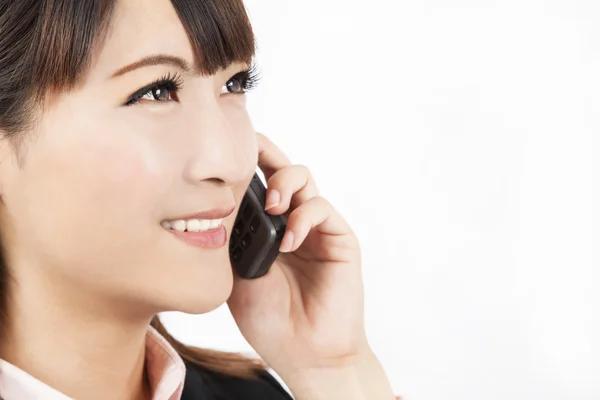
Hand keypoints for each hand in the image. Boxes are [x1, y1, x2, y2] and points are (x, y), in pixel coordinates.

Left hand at [227, 133, 366, 373]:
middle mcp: (292, 221)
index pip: (258, 183)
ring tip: (270, 207)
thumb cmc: (270, 320)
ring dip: (283, 184)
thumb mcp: (236, 275)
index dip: (245, 163)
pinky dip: (303, 218)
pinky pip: (322, 209)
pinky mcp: (339, 239)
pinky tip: (289, 242)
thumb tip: (216, 205)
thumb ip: (233, 240)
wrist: (304, 353)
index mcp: (267, 228)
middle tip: (247, 157)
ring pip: (304, 178)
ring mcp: (316, 228)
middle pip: (282, 169)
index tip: (224, 150)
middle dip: (266, 154)